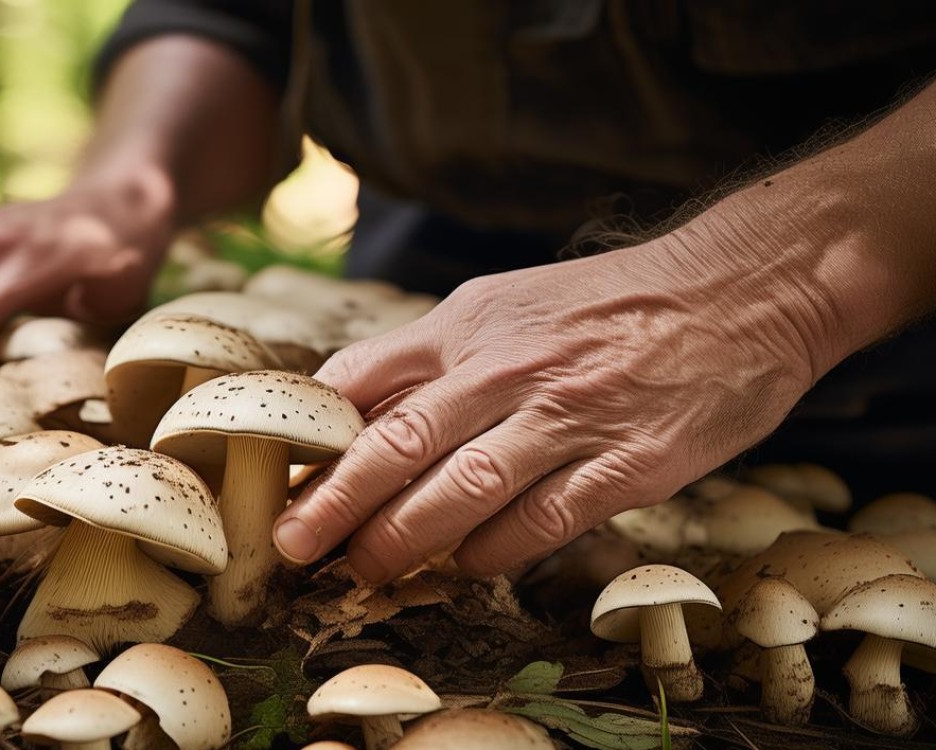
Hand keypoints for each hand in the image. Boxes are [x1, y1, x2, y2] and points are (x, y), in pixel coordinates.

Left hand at [273, 206, 834, 581]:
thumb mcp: (506, 306)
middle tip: (291, 546)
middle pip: (397, 441)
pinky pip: (541, 520)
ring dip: (402, 539)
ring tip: (362, 571)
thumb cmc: (607, 305)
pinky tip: (466, 566)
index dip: (312, 436)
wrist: (740, 289)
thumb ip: (436, 359)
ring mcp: (568, 416)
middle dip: (334, 502)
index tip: (278, 478)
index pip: (363, 378)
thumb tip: (362, 419)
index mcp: (467, 324)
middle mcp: (507, 367)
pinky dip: (494, 551)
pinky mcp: (627, 463)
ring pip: (462, 489)